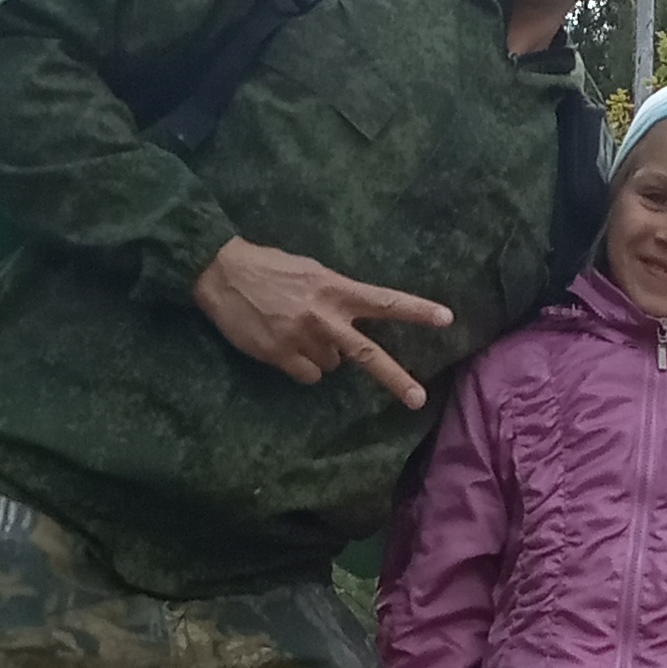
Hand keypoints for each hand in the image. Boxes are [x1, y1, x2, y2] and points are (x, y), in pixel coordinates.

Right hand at [192, 237, 452, 413]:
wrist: (220, 272)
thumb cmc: (268, 267)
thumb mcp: (309, 271)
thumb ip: (334, 295)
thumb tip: (348, 324)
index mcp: (334, 288)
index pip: (384, 301)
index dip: (416, 311)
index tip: (446, 319)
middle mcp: (324, 317)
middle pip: (367, 354)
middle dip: (395, 379)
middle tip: (418, 400)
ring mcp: (302, 340)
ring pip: (330, 366)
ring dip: (321, 355)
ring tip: (296, 331)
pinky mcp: (280, 356)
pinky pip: (307, 375)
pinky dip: (300, 367)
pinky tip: (283, 345)